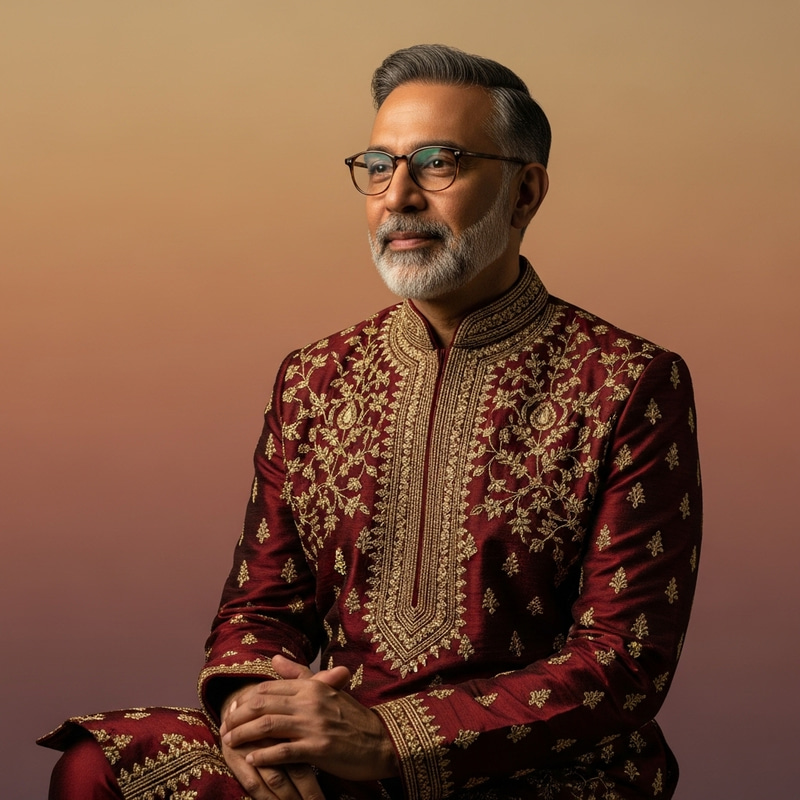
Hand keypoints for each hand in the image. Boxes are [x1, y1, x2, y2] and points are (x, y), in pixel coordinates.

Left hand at [222, 655, 399, 782]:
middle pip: (263, 704)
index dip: (247, 698)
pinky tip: (250, 759)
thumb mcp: (327, 691)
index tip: (233, 708)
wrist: (381, 741)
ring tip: (229, 742)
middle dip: (238, 716)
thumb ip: (299, 676)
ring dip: (244, 734)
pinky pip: (283, 751)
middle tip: (223, 726)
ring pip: (268, 725)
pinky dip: (263, 755)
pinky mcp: (318, 749)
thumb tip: (275, 659)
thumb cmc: (352, 718)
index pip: (269, 687)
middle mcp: (311, 702)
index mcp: (312, 686)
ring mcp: (314, 725)